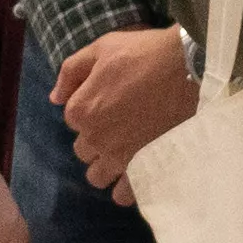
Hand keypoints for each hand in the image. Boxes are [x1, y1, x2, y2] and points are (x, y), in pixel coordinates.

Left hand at [52, 25, 198, 197]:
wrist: (188, 68)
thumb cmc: (143, 54)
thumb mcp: (101, 48)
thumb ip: (70, 71)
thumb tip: (54, 98)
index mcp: (81, 110)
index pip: (73, 119)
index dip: (90, 108)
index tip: (109, 99)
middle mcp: (95, 138)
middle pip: (84, 150)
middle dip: (97, 138)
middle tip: (121, 123)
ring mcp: (118, 157)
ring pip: (98, 176)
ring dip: (106, 166)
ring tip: (127, 151)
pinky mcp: (142, 167)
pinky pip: (124, 194)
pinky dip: (126, 188)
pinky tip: (136, 173)